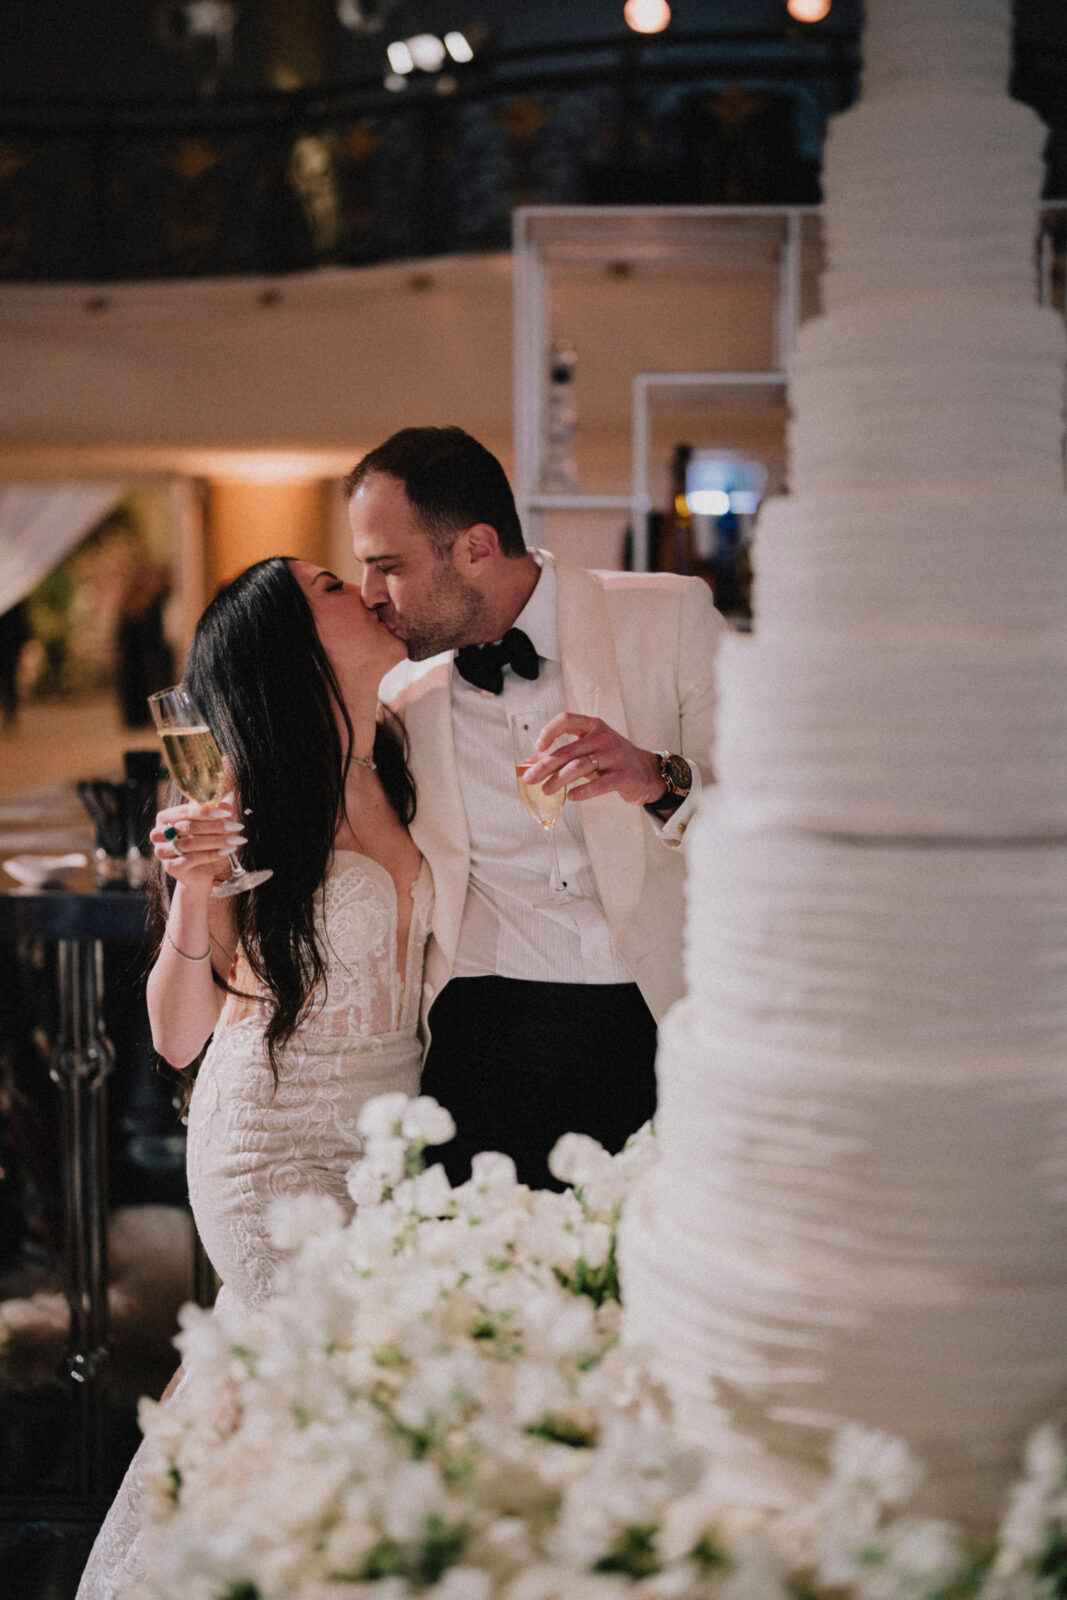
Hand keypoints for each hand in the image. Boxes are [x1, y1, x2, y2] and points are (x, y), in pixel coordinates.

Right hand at [150, 796, 244, 891]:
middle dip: (216, 826)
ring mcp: (162, 851)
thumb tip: (227, 802)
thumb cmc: (203, 845)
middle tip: (236, 827)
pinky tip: (226, 851)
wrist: (200, 873)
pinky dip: (212, 854)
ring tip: (235, 840)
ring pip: (191, 843)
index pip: (185, 811)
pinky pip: (192, 859)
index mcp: (164, 818)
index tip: (227, 813)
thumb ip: (216, 813)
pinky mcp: (170, 867)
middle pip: (189, 826)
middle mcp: (158, 834)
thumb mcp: (210, 826)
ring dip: (217, 840)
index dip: (207, 811)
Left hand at [524, 713, 663, 806]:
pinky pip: (598, 785)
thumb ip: (561, 754)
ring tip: (546, 790)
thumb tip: (529, 762)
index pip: (566, 720)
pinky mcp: (623, 776)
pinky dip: (582, 791)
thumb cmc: (611, 759)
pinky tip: (571, 797)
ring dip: (559, 780)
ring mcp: (614, 756)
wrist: (646, 772)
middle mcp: (603, 738)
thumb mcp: (588, 749)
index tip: (538, 746)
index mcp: (593, 726)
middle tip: (530, 779)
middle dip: (545, 766)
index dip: (549, 731)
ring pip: (580, 767)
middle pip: (568, 750)